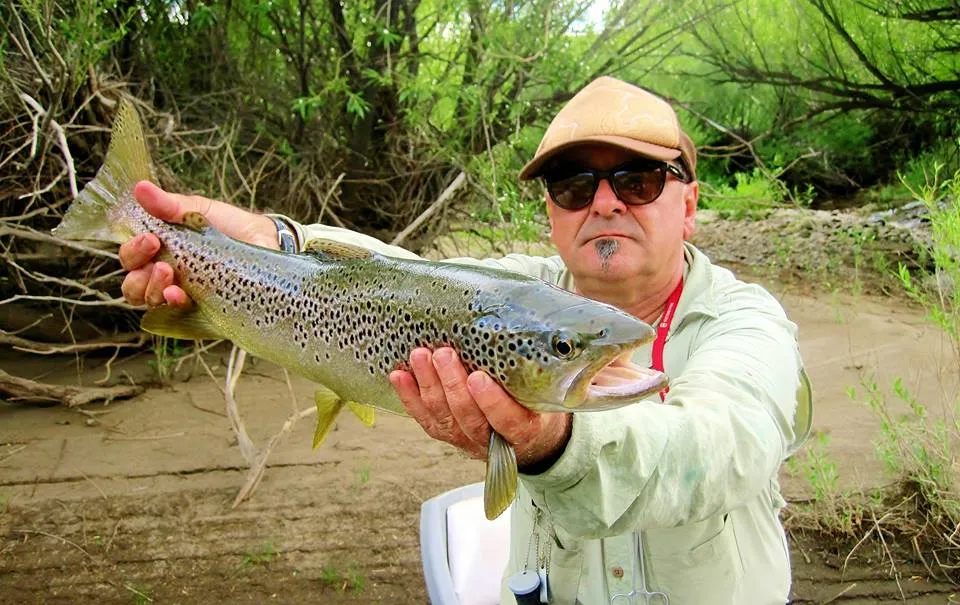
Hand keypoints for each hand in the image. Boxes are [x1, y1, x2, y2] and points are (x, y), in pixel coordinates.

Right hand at [119, 181, 278, 307]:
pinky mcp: (201, 311)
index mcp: (160, 252)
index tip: (151, 239)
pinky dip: (173, 304)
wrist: (266, 240)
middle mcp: (166, 277)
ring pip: (149, 302)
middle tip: (159, 259)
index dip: (133, 251)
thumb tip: (140, 188)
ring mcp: (183, 296)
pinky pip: (177, 315)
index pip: (131, 259)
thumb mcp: (198, 210)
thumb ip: (169, 205)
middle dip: (139, 274)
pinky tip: (179, 295)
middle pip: (133, 285)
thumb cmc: (229, 225)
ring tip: (169, 274)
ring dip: (152, 289)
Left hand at [389, 347, 571, 466]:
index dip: (491, 402)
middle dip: (452, 384)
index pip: (507, 421)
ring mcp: (466, 438)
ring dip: (427, 386)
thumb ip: (553, 369)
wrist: (531, 439)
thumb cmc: (540, 403)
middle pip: (468, 417)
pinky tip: (398, 375)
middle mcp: (493, 440)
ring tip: (419, 356)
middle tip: (443, 353)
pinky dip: (409, 397)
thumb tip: (582, 330)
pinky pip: (425, 419)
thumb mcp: (553, 392)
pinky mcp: (448, 433)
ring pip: (443, 417)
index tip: (479, 378)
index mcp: (526, 430)